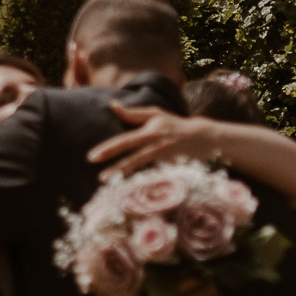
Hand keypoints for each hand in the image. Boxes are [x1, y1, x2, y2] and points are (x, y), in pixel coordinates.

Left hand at [87, 106, 216, 176]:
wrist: (202, 137)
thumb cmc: (173, 124)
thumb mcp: (155, 114)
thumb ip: (133, 113)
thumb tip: (112, 105)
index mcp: (151, 131)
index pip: (126, 141)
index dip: (109, 149)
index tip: (92, 156)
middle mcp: (158, 145)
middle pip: (134, 158)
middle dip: (116, 167)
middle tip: (99, 176)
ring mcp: (166, 159)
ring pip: (144, 169)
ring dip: (126, 176)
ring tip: (109, 183)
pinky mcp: (173, 168)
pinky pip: (155, 176)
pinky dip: (142, 183)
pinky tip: (128, 190)